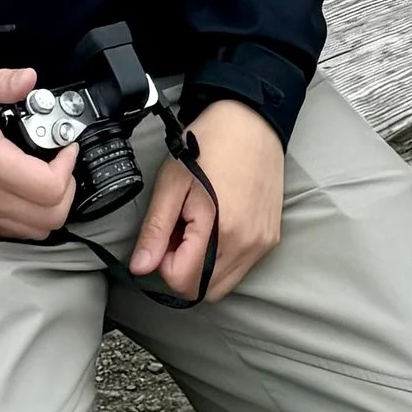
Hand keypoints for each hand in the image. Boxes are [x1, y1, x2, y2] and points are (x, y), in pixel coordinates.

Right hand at [0, 63, 76, 241]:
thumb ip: (1, 80)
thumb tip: (29, 79)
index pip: (49, 188)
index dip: (68, 167)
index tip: (65, 147)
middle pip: (49, 217)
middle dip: (66, 189)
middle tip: (61, 164)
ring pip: (34, 230)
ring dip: (50, 206)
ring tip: (47, 176)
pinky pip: (13, 231)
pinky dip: (30, 216)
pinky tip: (25, 189)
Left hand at [129, 97, 283, 305]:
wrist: (252, 120)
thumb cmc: (211, 143)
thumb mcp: (172, 183)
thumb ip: (156, 230)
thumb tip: (140, 267)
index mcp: (223, 233)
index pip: (183, 282)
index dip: (164, 262)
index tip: (167, 232)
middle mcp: (249, 246)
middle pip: (204, 291)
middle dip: (183, 268)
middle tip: (180, 229)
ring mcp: (263, 245)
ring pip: (223, 284)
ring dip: (202, 265)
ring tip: (198, 224)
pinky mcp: (271, 238)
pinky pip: (240, 268)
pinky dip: (221, 258)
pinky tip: (217, 224)